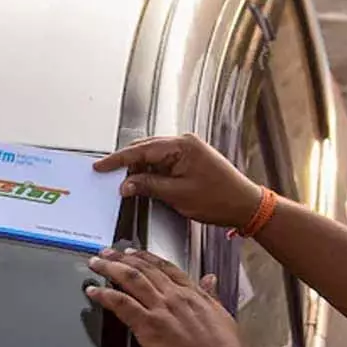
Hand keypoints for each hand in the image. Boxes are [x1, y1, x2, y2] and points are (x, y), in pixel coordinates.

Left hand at [86, 247, 261, 346]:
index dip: (146, 257)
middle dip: (122, 257)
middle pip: (144, 269)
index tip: (133, 252)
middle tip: (107, 252)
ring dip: (110, 268)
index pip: (165, 267)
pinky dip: (105, 295)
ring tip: (96, 263)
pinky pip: (121, 304)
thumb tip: (210, 279)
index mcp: (193, 294)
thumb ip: (211, 296)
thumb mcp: (222, 317)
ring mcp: (161, 310)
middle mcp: (175, 297)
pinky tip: (94, 291)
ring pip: (130, 279)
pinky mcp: (149, 327)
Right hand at [93, 133, 264, 229]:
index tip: (100, 167)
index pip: (140, 150)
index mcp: (181, 146)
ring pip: (153, 156)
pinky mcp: (190, 158)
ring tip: (125, 184)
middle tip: (108, 177)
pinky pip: (164, 161)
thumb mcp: (177, 195)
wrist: (245, 204)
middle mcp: (184, 142)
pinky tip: (144, 183)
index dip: (117, 160)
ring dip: (139, 169)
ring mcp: (188, 149)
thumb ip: (148, 186)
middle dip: (126, 164)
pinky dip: (152, 172)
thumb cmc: (219, 199)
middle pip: (145, 149)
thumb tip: (126, 185)